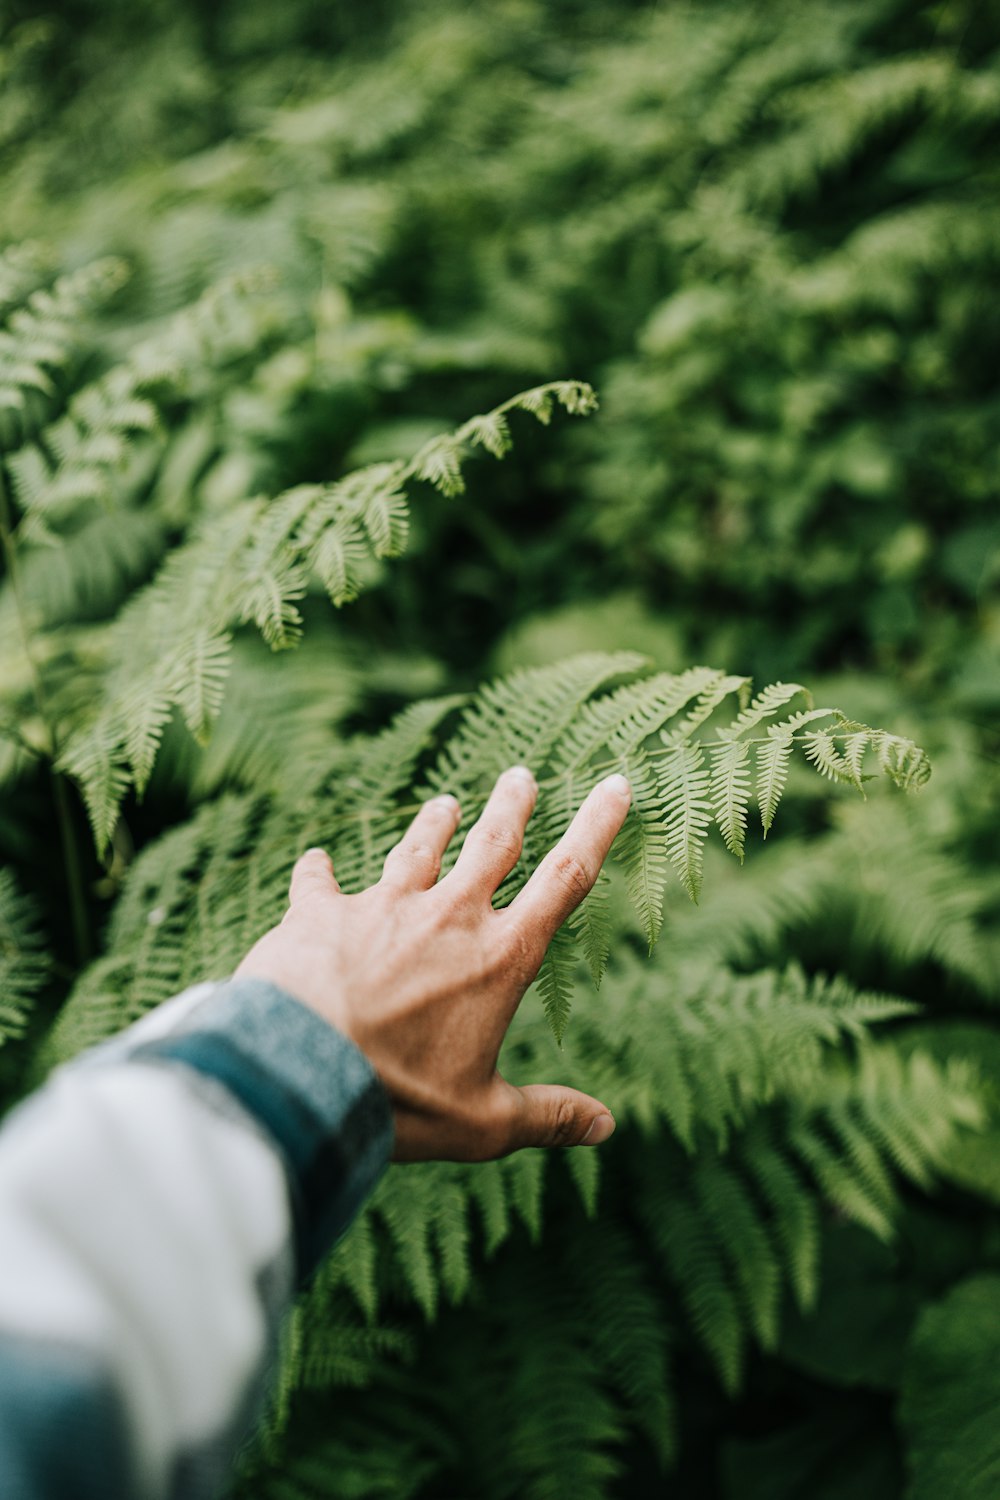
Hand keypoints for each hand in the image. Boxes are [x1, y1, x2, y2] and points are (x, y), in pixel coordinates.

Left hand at [235, 766, 630, 1161]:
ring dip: (433, 825)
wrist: (300, 1075)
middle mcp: (448, 916)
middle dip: (511, 806)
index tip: (615, 786)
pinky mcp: (319, 913)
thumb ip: (546, 1117)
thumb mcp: (483, 1123)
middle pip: (491, 844)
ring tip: (444, 804)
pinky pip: (319, 881)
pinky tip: (314, 860)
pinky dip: (318, 871)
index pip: (565, 878)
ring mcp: (382, 907)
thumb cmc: (398, 1103)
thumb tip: (606, 1128)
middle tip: (519, 777)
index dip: (597, 826)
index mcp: (500, 957)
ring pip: (417, 849)